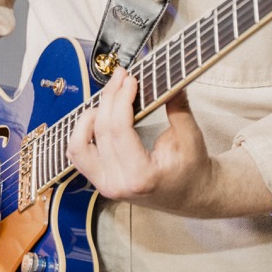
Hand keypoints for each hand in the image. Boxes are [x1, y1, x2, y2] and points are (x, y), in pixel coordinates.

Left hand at [66, 67, 215, 213]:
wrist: (191, 195)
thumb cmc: (192, 168)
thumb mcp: (190, 136)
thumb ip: (177, 106)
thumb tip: (166, 76)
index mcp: (141, 176)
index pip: (119, 129)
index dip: (121, 99)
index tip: (130, 79)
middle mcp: (117, 184)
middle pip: (100, 131)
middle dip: (109, 98)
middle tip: (121, 77)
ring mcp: (105, 185)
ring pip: (78, 145)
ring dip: (89, 116)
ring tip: (109, 98)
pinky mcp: (100, 181)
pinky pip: (78, 154)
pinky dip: (82, 132)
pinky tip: (98, 115)